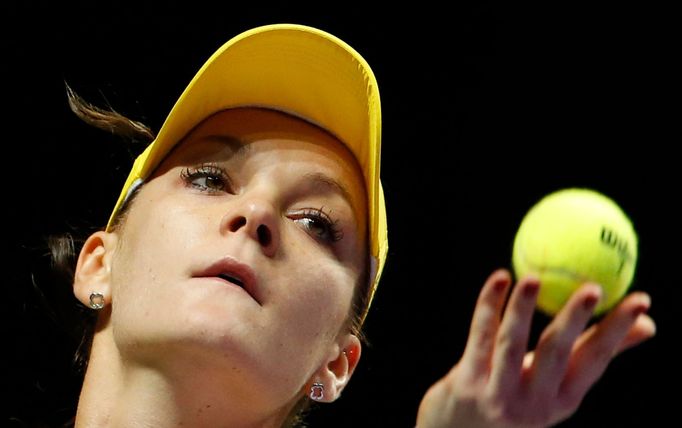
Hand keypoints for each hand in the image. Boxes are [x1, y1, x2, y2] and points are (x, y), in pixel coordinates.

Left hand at [415, 269, 655, 427]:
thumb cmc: (517, 395)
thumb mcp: (557, 383)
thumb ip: (593, 351)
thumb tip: (649, 323)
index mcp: (564, 400)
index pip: (596, 359)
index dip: (619, 329)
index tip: (641, 299)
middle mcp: (535, 403)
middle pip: (557, 354)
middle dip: (576, 321)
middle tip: (593, 287)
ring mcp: (498, 395)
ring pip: (511, 344)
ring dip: (522, 309)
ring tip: (533, 277)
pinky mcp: (466, 384)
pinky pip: (479, 337)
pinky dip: (488, 306)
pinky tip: (499, 278)